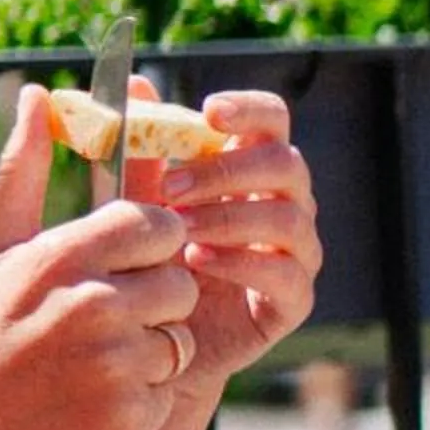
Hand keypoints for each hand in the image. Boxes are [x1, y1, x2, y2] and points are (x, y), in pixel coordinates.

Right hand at [0, 85, 196, 429]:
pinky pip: (168, 387)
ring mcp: (114, 364)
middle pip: (179, 280)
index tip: (119, 260)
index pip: (158, 224)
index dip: (147, 243)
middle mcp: (93, 306)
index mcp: (63, 256)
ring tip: (85, 359)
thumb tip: (43, 93)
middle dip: (152, 297)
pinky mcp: (130, 415)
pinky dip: (139, 396)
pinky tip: (88, 398)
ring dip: (147, 348)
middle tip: (97, 318)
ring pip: (178, 335)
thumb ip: (29, 169)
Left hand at [151, 87, 319, 402]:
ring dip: (231, 217)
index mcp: (249, 171)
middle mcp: (284, 206)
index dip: (250, 109)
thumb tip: (136, 84)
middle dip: (228, 171)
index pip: (272, 122)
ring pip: (289, 218)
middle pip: (287, 164)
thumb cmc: (144, 266)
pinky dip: (241, 263)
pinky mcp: (293, 302)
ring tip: (180, 231)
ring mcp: (295, 254)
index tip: (210, 112)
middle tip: (172, 188)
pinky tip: (198, 263)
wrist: (149, 345)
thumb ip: (138, 154)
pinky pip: (286, 274)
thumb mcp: (133, 205)